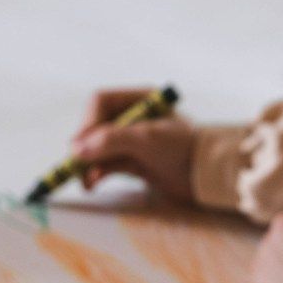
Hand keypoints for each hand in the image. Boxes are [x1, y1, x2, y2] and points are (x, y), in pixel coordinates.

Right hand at [70, 88, 195, 202]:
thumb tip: (76, 149)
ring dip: (88, 163)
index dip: (87, 123)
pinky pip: (106, 164)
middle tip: (75, 165)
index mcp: (140, 100)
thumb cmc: (183, 148)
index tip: (80, 146)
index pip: (100, 102)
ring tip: (86, 181)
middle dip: (84, 147)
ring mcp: (132, 141)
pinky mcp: (133, 162)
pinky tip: (92, 183)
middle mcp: (134, 117)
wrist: (207, 177)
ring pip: (98, 148)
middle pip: (95, 127)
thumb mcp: (146, 139)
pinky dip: (96, 173)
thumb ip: (111, 140)